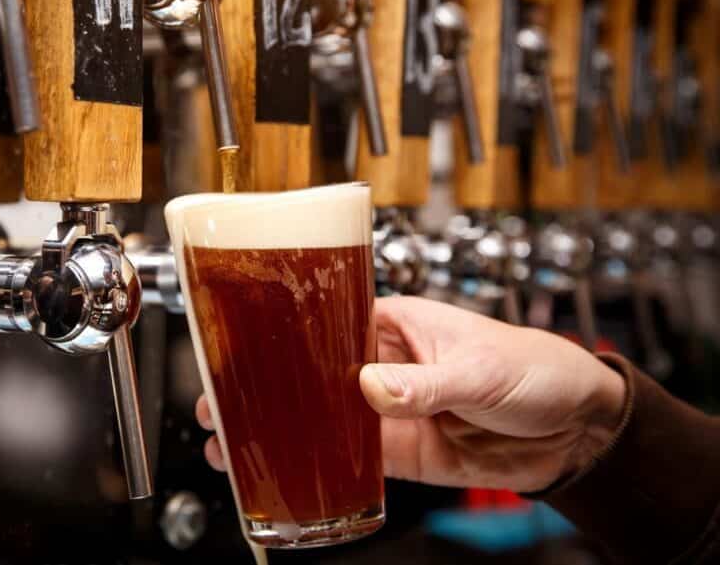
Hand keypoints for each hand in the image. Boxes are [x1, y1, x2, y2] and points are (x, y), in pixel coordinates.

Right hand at [196, 297, 625, 492]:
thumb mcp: (482, 367)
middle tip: (217, 404)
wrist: (576, 429)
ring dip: (280, 429)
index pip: (324, 321)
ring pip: (321, 419)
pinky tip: (287, 472)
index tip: (239, 348)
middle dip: (263, 387)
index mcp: (395, 324)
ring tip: (232, 443)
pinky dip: (318, 467)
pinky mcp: (401, 452)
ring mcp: (389, 411)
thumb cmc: (536, 368)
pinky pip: (351, 459)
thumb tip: (372, 390)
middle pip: (309, 374)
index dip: (278, 335)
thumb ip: (427, 383)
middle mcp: (383, 365)